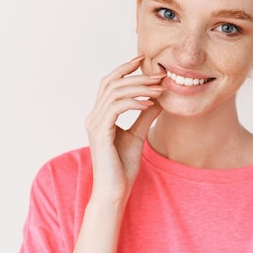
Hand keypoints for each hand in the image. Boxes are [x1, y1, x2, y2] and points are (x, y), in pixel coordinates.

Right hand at [85, 55, 164, 203]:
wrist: (115, 191)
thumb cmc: (123, 167)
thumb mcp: (137, 135)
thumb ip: (144, 116)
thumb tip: (157, 98)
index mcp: (99, 115)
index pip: (109, 83)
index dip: (124, 69)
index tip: (143, 60)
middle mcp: (93, 116)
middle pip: (111, 83)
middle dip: (136, 76)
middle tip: (158, 75)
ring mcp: (94, 124)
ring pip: (114, 92)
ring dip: (139, 87)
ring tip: (158, 89)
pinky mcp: (100, 132)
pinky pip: (116, 108)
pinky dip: (134, 102)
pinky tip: (149, 103)